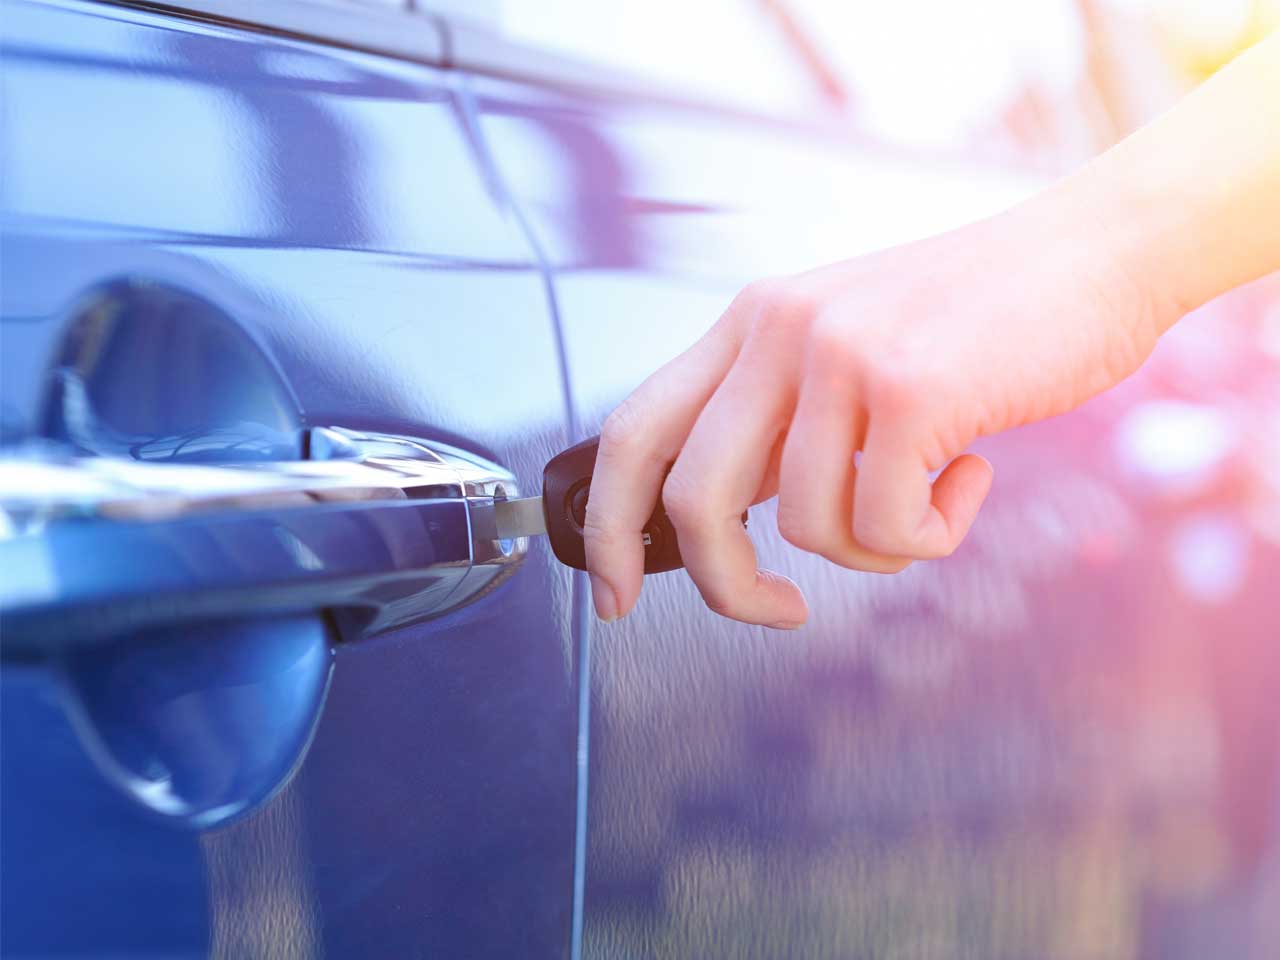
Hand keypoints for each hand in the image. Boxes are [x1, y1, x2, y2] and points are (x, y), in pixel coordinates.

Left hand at [583, 188, 1176, 627]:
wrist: (1095, 253)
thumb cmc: (976, 323)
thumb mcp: (846, 354)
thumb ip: (778, 422)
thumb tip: (720, 529)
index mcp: (748, 323)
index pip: (634, 430)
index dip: (610, 524)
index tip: (614, 594)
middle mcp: (775, 328)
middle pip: (694, 499)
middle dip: (724, 584)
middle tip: (779, 612)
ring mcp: (839, 354)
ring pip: (807, 529)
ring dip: (873, 551)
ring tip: (928, 500)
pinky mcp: (909, 390)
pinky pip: (887, 528)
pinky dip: (932, 536)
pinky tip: (971, 478)